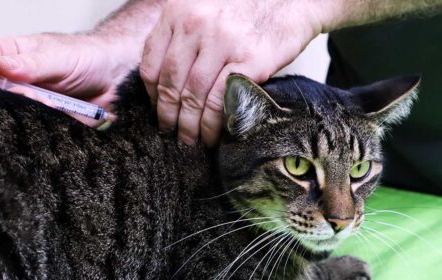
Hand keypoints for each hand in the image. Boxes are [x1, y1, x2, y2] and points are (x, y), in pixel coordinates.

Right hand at [0, 33, 140, 126]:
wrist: (115, 76)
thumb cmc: (86, 56)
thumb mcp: (60, 56)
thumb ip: (33, 65)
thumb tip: (3, 68)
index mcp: (10, 55)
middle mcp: (13, 80)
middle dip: (8, 98)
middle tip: (33, 96)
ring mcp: (27, 102)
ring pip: (11, 116)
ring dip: (30, 114)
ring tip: (54, 104)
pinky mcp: (42, 122)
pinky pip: (34, 132)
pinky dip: (44, 129)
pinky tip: (61, 117)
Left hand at [139, 0, 322, 145]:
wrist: (290, 1)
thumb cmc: (247, 9)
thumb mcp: (203, 10)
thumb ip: (181, 35)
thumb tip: (164, 79)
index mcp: (179, 12)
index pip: (151, 63)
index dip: (152, 94)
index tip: (158, 108)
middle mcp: (196, 25)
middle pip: (170, 82)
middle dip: (168, 114)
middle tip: (170, 131)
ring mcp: (223, 43)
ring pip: (193, 95)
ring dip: (189, 124)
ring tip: (190, 139)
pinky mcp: (250, 61)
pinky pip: (221, 101)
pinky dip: (213, 124)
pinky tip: (213, 134)